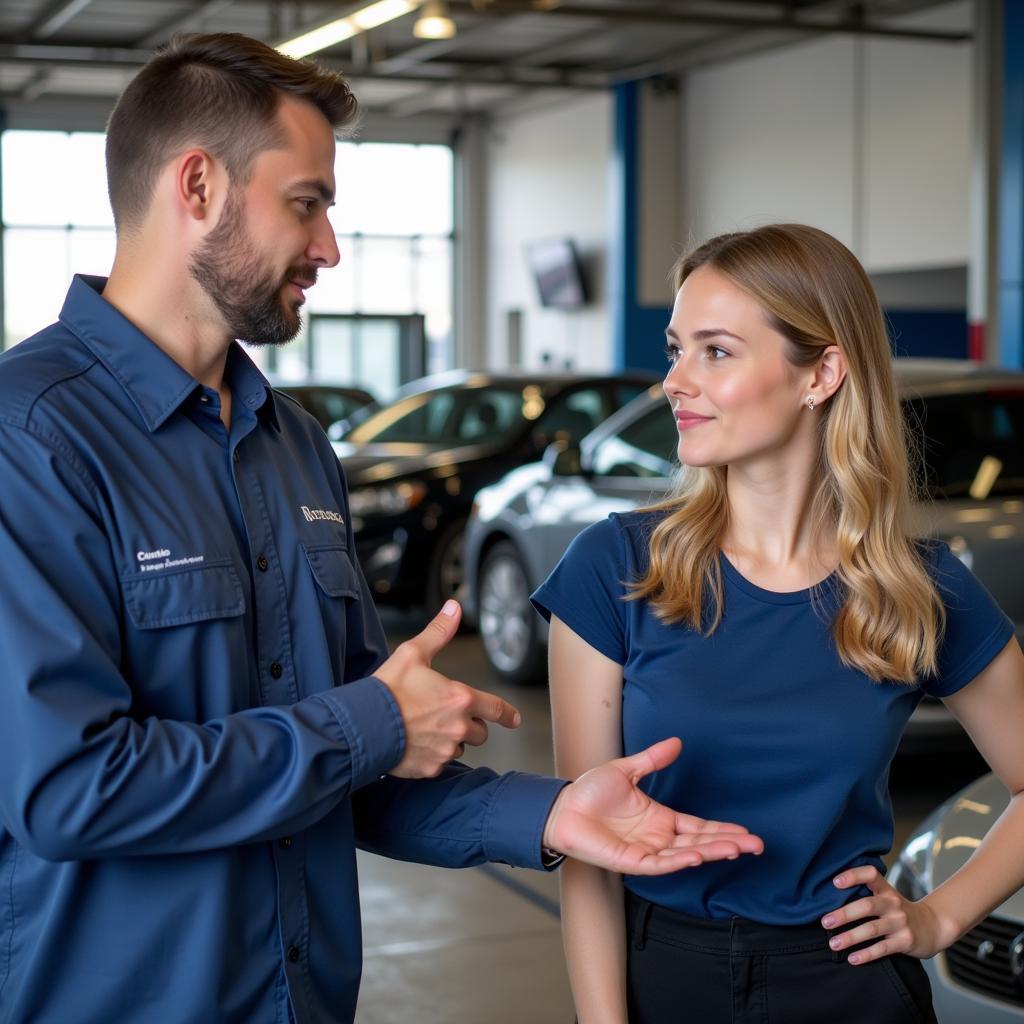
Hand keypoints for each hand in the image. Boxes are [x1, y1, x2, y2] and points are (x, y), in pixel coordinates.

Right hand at [375, 600, 521, 778]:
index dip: (508, 714)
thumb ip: (439, 632)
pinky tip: (415, 743)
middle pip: (480, 732)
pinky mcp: (430, 768)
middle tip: (446, 715)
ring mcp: (445, 750)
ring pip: (460, 748)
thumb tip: (453, 609)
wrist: (362, 726)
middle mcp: (458, 727)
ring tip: (426, 728)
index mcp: (460, 698)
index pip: (496, 709)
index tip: (514, 719)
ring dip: (451, 740)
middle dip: (470, 724)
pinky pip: (440, 763)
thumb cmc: (387, 690)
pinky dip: (432, 755)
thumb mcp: (413, 653)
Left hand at [542, 737, 763, 873]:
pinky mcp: (631, 861)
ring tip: (738, 849)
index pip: (699, 827)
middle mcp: (657, 837)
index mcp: (659, 818)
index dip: (722, 830)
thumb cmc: (589, 792)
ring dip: (711, 852)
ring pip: (686, 854)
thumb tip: (677, 742)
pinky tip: (697, 855)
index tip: (747, 833)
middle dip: (728, 844)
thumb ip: (653, 759)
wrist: (561, 807)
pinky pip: (660, 864)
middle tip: (756, 845)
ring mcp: (646, 851)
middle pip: (700, 842)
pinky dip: (679, 860)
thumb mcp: (626, 770)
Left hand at [821, 865, 957, 963]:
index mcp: (886, 890)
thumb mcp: (887, 897)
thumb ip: (866, 894)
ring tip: (833, 943)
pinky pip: (882, 948)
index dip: (853, 875)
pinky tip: (852, 958)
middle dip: (843, 914)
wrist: (933, 927)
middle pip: (866, 906)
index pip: (871, 874)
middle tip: (825, 922)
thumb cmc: (899, 911)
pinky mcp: (905, 942)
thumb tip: (829, 897)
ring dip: (850, 937)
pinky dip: (866, 954)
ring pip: (871, 929)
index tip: (834, 882)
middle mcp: (893, 904)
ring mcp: (900, 923)